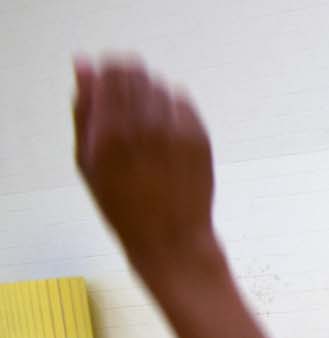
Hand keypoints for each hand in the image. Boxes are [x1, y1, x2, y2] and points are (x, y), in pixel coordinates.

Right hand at [73, 55, 215, 253]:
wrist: (170, 236)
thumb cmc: (121, 204)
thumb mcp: (88, 161)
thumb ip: (85, 110)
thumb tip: (84, 67)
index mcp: (111, 131)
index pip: (113, 74)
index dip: (108, 74)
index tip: (107, 83)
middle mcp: (146, 125)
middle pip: (138, 75)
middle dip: (128, 84)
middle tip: (125, 110)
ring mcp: (178, 129)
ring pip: (162, 88)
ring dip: (151, 99)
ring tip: (146, 131)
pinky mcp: (201, 136)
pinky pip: (184, 105)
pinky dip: (173, 112)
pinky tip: (165, 137)